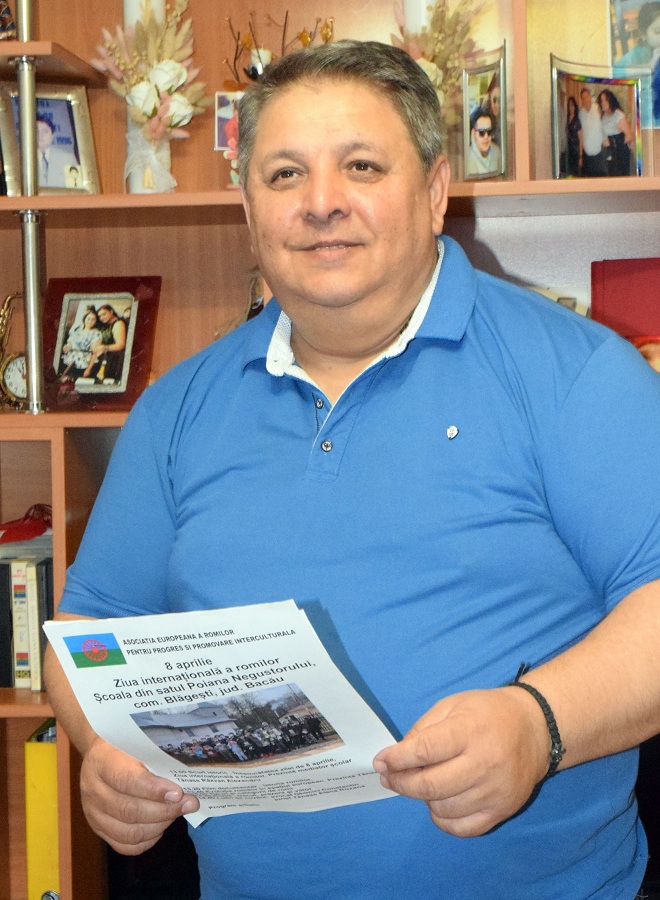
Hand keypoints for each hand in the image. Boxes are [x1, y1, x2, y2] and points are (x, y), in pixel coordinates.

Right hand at [80, 736, 199, 854]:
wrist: (100, 754)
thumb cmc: (125, 745)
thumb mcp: (137, 743)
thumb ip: (157, 762)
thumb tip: (184, 786)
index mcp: (102, 762)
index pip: (127, 781)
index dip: (154, 790)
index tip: (178, 793)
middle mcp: (93, 790)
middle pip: (129, 810)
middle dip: (164, 811)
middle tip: (188, 805)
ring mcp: (92, 813)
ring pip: (128, 832)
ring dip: (159, 826)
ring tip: (176, 813)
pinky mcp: (98, 829)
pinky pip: (124, 845)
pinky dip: (147, 840)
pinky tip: (160, 827)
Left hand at [372, 688, 549, 837]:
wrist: (535, 729)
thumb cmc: (487, 713)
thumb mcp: (453, 705)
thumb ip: (423, 729)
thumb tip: (395, 758)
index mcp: (470, 730)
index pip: (426, 750)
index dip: (397, 759)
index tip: (381, 762)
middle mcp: (484, 763)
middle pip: (431, 785)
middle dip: (401, 783)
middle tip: (389, 777)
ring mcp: (495, 791)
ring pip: (444, 809)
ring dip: (423, 799)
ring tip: (422, 783)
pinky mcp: (502, 811)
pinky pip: (462, 828)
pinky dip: (443, 819)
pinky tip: (440, 802)